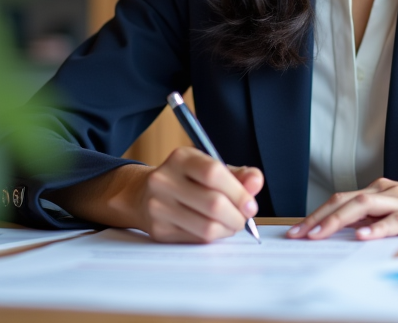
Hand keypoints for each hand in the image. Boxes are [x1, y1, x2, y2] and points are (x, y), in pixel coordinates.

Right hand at [46, 149, 262, 243]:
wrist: (142, 195)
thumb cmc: (186, 180)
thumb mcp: (208, 168)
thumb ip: (237, 174)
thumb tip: (256, 182)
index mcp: (181, 158)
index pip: (213, 173)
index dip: (238, 191)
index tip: (250, 204)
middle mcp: (164, 180)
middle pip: (213, 203)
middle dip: (237, 215)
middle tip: (244, 218)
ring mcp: (158, 207)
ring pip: (206, 226)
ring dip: (228, 229)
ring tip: (231, 224)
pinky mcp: (159, 230)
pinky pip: (197, 239)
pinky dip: (214, 237)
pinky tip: (215, 229)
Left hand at [285, 171, 397, 240]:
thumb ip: (382, 218)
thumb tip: (355, 231)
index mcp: (384, 191)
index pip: (343, 200)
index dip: (318, 214)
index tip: (298, 231)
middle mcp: (390, 192)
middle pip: (345, 201)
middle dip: (317, 218)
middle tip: (296, 236)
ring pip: (363, 207)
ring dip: (336, 221)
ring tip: (317, 235)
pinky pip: (396, 220)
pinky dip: (377, 228)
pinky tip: (363, 236)